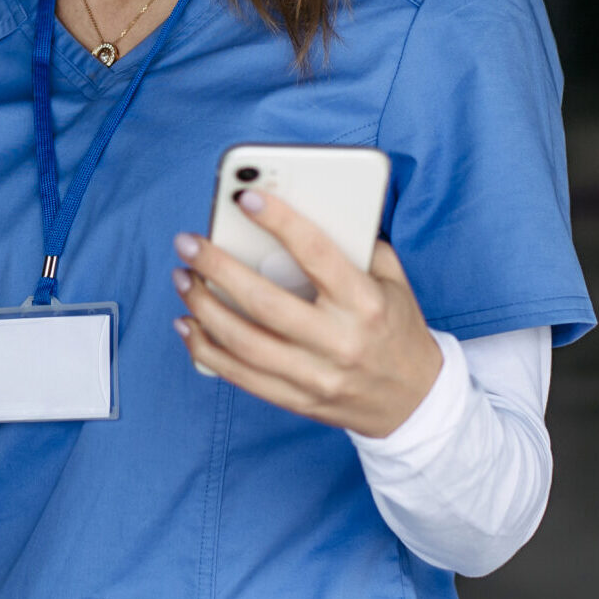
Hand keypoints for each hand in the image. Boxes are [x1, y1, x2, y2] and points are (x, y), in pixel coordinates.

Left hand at [171, 188, 442, 438]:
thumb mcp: (392, 281)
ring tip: (182, 277)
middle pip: (265, 302)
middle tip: (188, 242)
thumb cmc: (395, 327)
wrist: (416, 401)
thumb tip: (299, 206)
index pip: (317, 255)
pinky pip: (241, 376)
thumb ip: (355, 244)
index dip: (279, 222)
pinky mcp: (298, 400)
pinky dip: (206, 349)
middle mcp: (339, 342)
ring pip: (245, 342)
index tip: (245, 198)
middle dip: (217, 268)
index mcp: (365, 303)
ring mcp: (317, 376)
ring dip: (203, 307)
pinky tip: (187, 323)